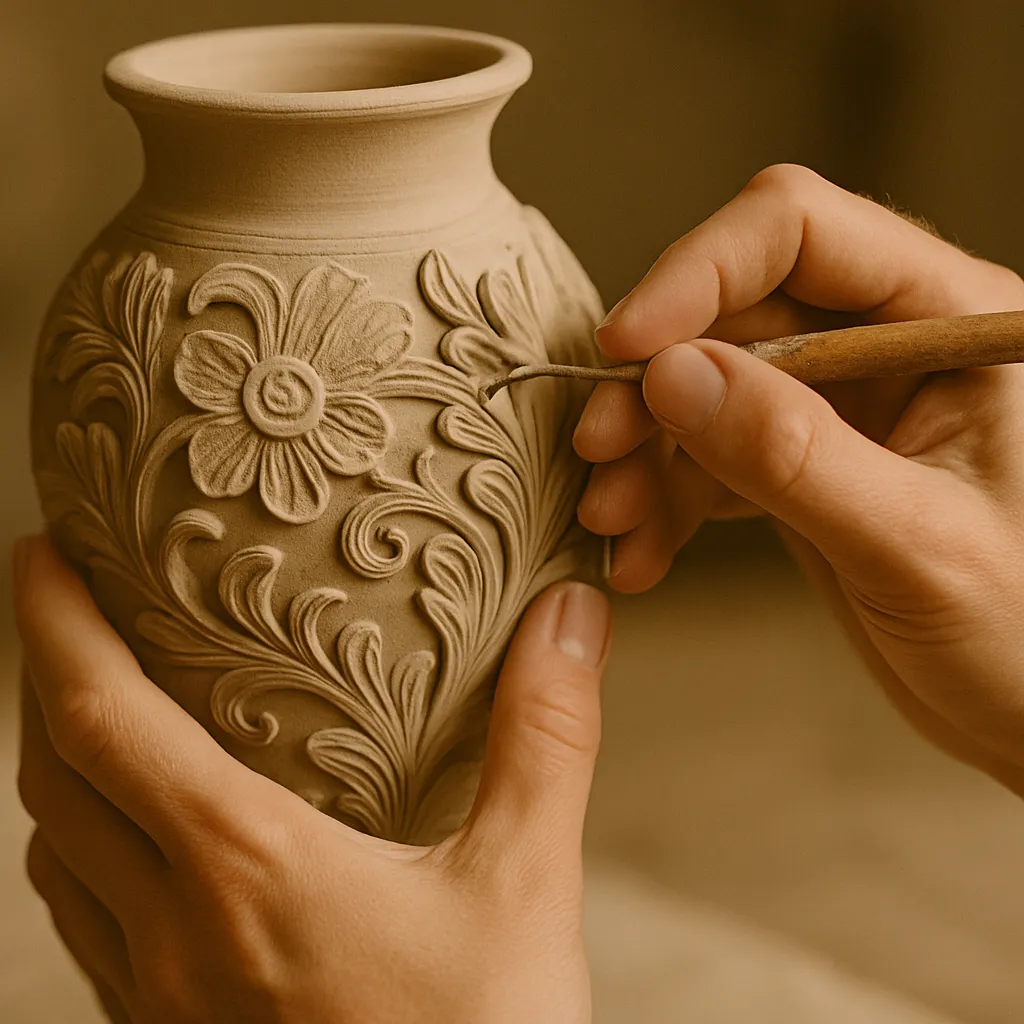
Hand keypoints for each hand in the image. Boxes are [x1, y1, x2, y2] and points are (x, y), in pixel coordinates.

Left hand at [14, 535, 609, 1022]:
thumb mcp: (525, 885)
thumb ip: (545, 738)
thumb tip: (570, 616)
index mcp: (243, 867)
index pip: (98, 720)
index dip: (52, 626)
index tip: (39, 552)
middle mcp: (173, 930)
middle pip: (53, 777)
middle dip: (43, 679)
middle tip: (65, 608)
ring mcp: (159, 998)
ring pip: (57, 856)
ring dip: (58, 767)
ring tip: (92, 709)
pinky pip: (89, 925)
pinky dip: (86, 850)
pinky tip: (142, 844)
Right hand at [574, 163, 1023, 795]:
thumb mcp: (915, 545)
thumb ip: (794, 455)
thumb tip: (672, 375)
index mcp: (952, 320)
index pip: (799, 232)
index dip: (696, 273)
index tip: (625, 346)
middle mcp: (889, 345)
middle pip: (733, 311)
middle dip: (654, 381)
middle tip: (598, 447)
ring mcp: (842, 406)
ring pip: (707, 386)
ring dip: (647, 448)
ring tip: (612, 518)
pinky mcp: (805, 464)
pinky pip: (711, 455)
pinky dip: (665, 498)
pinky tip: (643, 550)